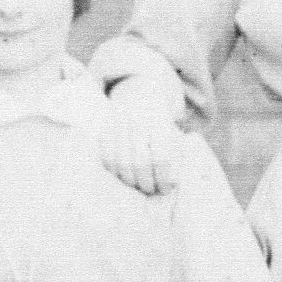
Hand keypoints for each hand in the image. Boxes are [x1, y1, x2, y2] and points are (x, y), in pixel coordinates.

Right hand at [99, 76, 184, 195]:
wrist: (140, 90)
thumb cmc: (161, 118)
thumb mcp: (174, 131)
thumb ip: (176, 154)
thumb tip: (172, 183)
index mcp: (160, 121)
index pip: (162, 157)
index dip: (164, 178)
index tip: (165, 189)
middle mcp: (138, 120)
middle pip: (140, 163)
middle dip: (146, 183)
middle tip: (150, 191)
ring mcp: (118, 123)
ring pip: (121, 163)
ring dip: (130, 180)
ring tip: (137, 185)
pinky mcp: (104, 127)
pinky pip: (106, 157)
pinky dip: (114, 171)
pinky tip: (123, 176)